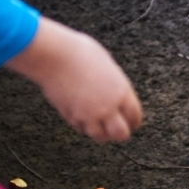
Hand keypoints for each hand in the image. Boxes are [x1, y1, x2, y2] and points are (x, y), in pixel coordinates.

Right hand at [6, 16, 142, 141]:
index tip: (132, 124)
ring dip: (101, 133)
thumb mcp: (106, 65)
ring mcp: (89, 114)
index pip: (134, 116)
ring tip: (100, 128)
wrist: (54, 57)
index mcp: (121, 90)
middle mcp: (108, 106)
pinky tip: (83, 119)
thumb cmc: (80, 53)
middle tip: (117, 131)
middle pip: (121, 133)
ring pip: (100, 136)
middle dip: (120, 133)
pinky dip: (83, 127)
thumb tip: (115, 89)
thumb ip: (113, 82)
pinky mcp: (71, 116)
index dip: (134, 122)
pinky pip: (81, 128)